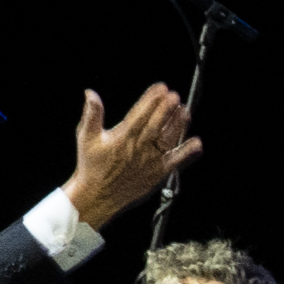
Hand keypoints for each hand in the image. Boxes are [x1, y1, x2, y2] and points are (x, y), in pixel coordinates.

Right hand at [64, 80, 195, 225]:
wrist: (98, 196)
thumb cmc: (92, 165)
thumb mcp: (86, 137)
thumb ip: (91, 115)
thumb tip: (90, 93)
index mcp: (121, 138)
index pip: (139, 115)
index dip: (151, 100)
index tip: (161, 88)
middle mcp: (137, 149)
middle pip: (155, 126)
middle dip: (166, 110)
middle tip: (175, 96)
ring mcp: (150, 162)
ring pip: (167, 140)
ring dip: (178, 125)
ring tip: (185, 111)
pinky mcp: (158, 173)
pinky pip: (176, 162)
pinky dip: (187, 153)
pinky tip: (196, 142)